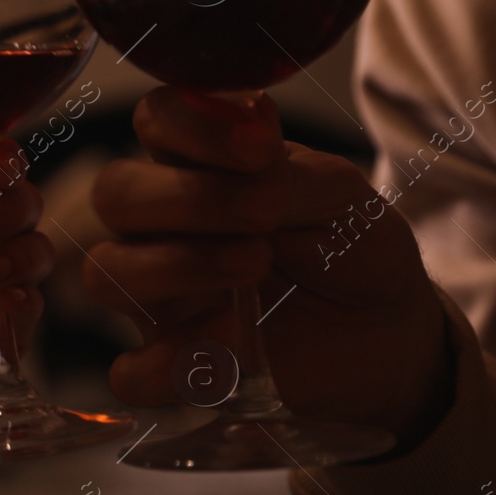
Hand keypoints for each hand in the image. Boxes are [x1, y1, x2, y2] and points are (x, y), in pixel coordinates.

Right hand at [87, 88, 451, 446]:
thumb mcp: (340, 198)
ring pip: (106, 274)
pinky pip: (128, 373)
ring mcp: (161, 297)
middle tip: (263, 212)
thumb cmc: (353, 251)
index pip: (155, 121)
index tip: (258, 147)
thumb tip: (248, 137)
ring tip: (254, 265)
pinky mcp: (175, 368)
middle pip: (114, 194)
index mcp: (199, 166)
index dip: (190, 126)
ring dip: (175, 265)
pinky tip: (227, 343)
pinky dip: (163, 361)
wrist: (389, 336)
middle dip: (184, 197)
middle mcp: (164, 226)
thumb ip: (289, 172)